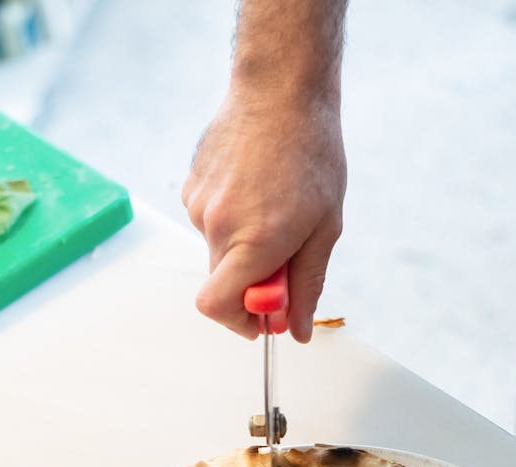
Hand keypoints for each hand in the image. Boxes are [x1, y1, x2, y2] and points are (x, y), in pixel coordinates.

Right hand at [182, 90, 345, 341]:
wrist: (280, 89)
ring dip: (243, 246)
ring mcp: (199, 205)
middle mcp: (218, 226)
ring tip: (274, 207)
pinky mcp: (190, 186)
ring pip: (217, 251)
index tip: (265, 316)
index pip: (218, 306)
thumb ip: (307, 285)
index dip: (240, 322)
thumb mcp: (324, 228)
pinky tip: (256, 189)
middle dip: (251, 283)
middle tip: (285, 256)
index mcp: (253, 241)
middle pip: (221, 283)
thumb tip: (298, 329)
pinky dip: (232, 221)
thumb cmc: (310, 151)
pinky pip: (209, 223)